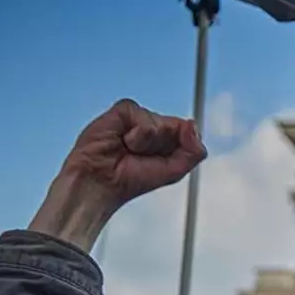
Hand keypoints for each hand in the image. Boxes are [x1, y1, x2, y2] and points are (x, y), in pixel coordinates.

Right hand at [29, 99, 206, 251]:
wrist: (101, 182)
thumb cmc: (132, 180)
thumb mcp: (174, 171)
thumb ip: (193, 151)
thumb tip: (192, 124)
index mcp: (168, 139)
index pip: (188, 131)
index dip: (182, 145)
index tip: (164, 160)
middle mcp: (154, 126)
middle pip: (176, 125)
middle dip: (163, 146)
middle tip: (143, 157)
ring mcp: (137, 118)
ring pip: (159, 121)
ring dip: (147, 142)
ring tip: (128, 150)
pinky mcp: (121, 112)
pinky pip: (141, 114)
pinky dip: (135, 134)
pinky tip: (121, 142)